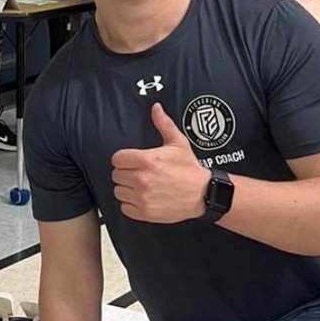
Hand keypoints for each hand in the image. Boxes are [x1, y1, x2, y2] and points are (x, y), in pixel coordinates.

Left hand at [111, 102, 208, 222]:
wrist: (203, 194)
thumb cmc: (190, 168)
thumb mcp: (178, 143)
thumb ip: (163, 124)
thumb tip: (156, 108)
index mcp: (147, 160)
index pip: (117, 159)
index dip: (124, 159)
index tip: (132, 161)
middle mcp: (141, 179)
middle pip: (116, 175)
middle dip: (125, 173)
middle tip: (139, 173)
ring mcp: (142, 197)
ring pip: (118, 191)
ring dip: (126, 189)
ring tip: (141, 186)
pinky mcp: (145, 213)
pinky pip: (125, 208)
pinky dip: (131, 204)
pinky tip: (142, 198)